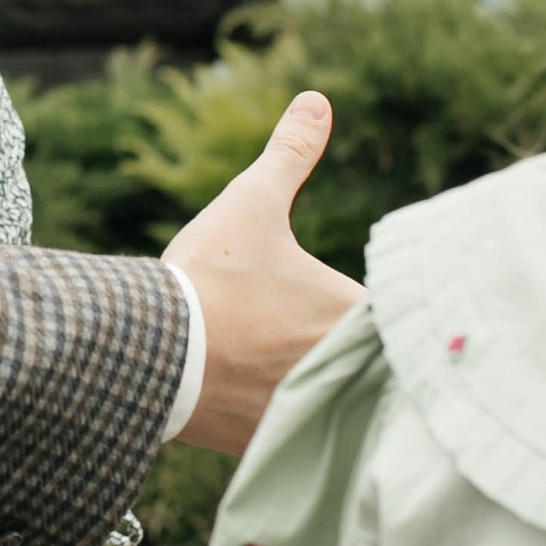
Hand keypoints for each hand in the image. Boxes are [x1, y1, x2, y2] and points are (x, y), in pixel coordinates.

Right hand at [166, 89, 359, 453]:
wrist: (150, 356)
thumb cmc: (209, 277)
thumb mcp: (251, 204)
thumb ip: (290, 154)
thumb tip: (317, 101)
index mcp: (353, 313)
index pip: (394, 315)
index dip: (386, 311)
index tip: (367, 306)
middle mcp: (345, 370)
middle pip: (370, 363)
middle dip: (356, 352)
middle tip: (319, 337)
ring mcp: (311, 411)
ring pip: (336, 402)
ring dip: (323, 388)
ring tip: (289, 371)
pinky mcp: (272, 444)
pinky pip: (298, 435)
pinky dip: (288, 421)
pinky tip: (265, 404)